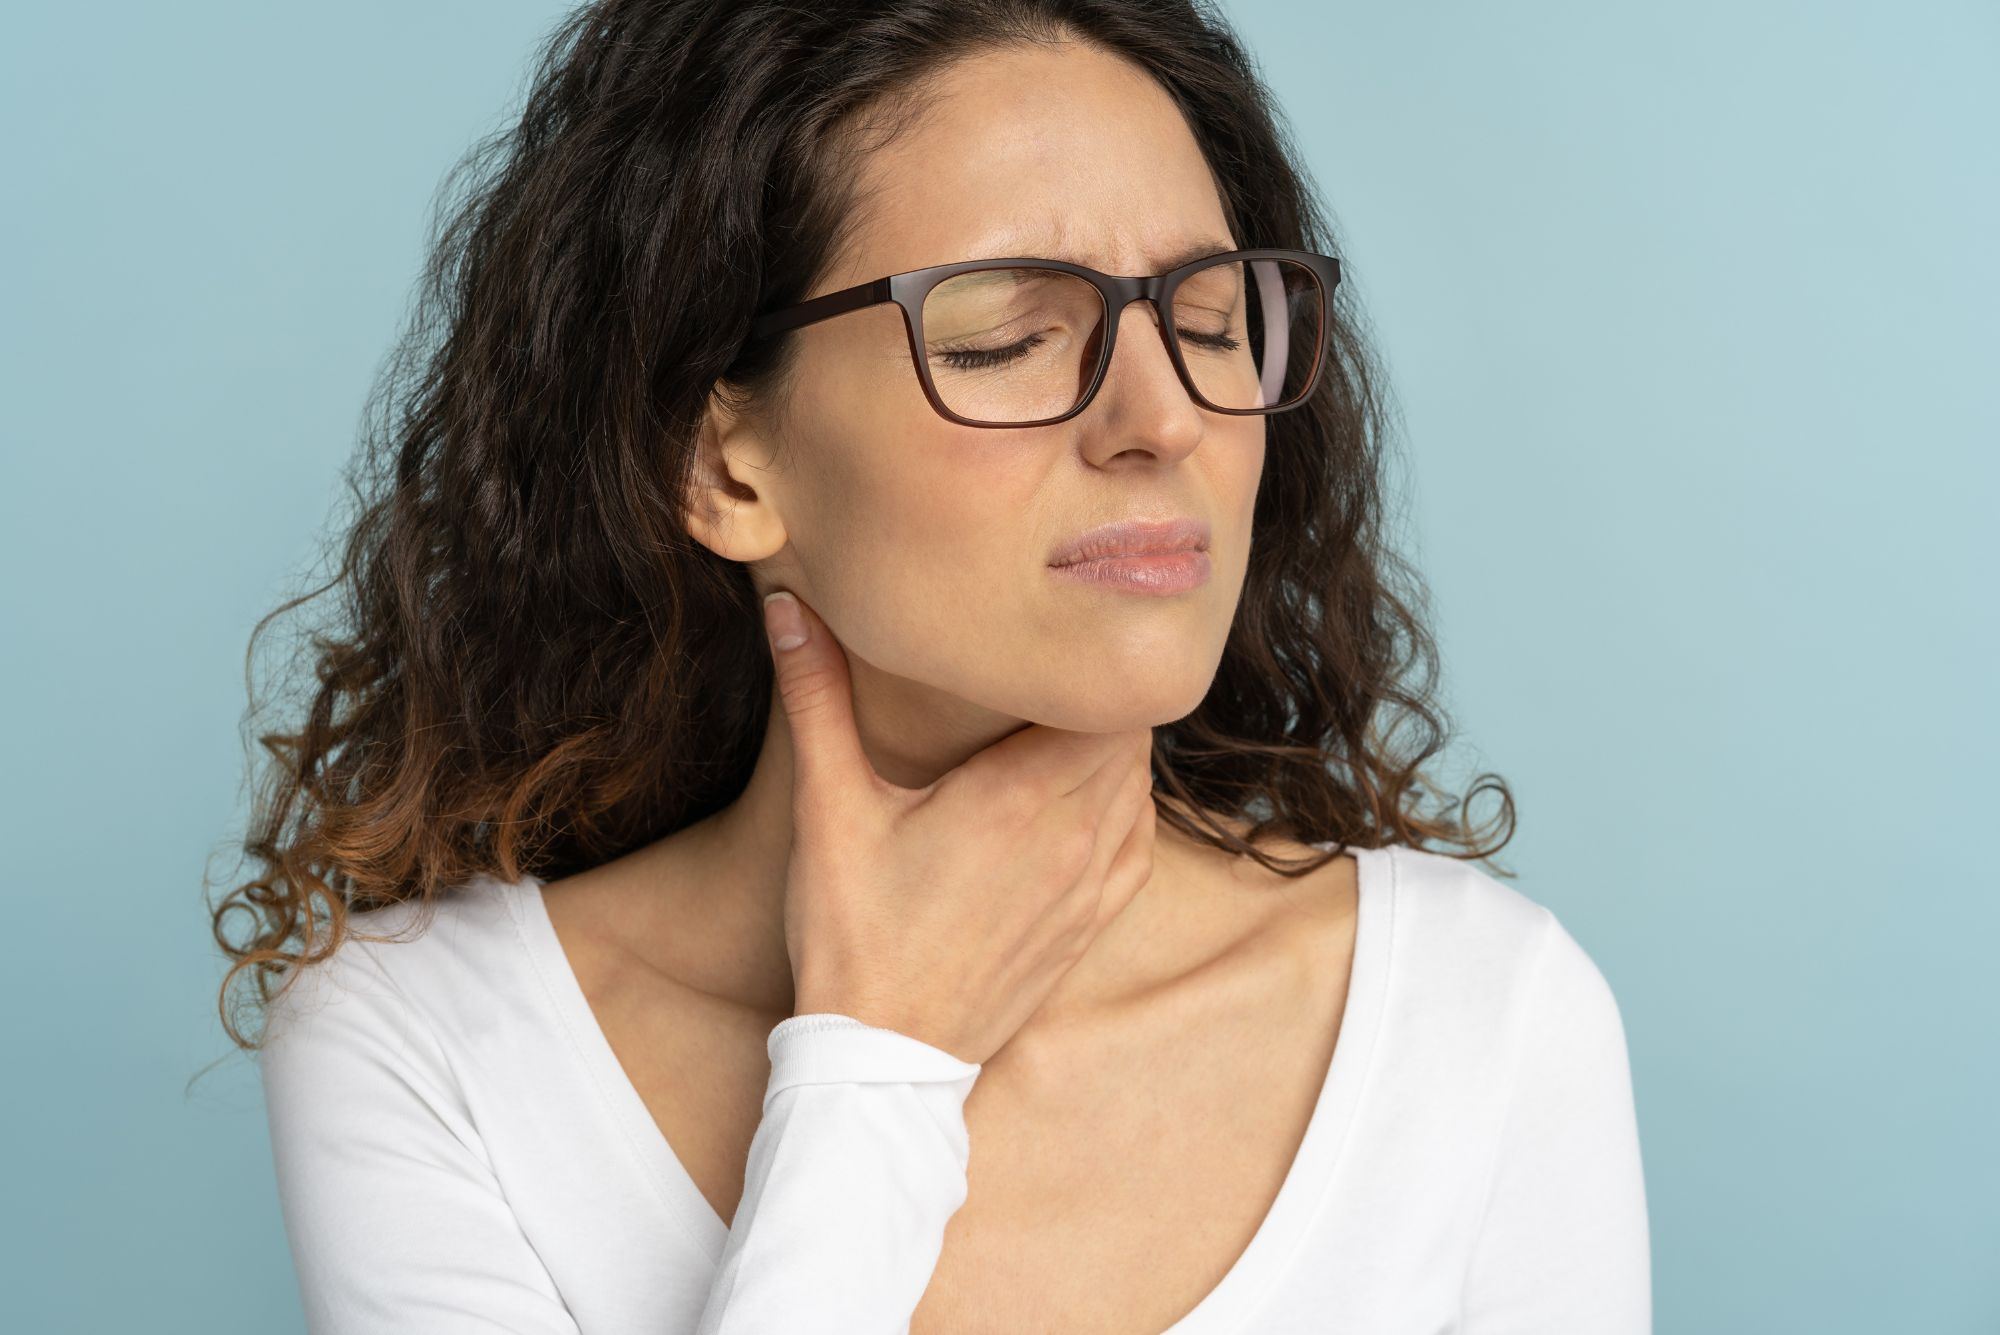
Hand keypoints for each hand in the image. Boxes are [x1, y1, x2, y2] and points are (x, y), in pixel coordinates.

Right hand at [761, 588, 1156, 1064]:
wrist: (885, 1058)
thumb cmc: (854, 935)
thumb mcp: (829, 810)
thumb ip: (817, 701)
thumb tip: (788, 608)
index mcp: (1022, 796)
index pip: (1105, 695)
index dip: (1085, 657)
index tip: (1044, 637)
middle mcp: (1076, 834)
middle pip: (1130, 730)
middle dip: (1092, 694)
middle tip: (1042, 668)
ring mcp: (1091, 883)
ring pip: (1140, 782)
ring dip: (1108, 747)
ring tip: (1053, 724)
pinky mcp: (1090, 922)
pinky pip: (1139, 839)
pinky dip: (1121, 805)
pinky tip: (1074, 795)